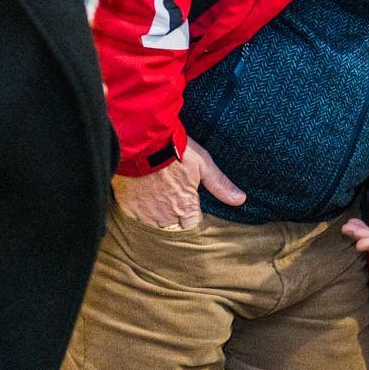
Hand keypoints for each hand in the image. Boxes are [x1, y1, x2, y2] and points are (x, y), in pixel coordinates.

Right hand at [112, 137, 245, 229]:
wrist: (140, 141)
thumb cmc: (174, 150)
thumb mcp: (202, 163)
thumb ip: (220, 185)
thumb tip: (240, 199)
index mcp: (185, 207)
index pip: (192, 224)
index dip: (192, 213)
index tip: (190, 202)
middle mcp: (164, 216)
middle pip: (173, 227)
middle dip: (175, 217)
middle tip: (172, 198)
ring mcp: (144, 214)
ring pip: (154, 226)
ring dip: (158, 216)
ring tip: (158, 198)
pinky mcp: (128, 208)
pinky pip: (136, 219)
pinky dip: (140, 212)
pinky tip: (143, 198)